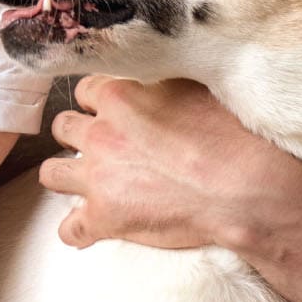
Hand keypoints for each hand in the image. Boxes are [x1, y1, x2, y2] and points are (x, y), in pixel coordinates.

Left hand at [37, 75, 301, 250]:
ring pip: (52, 172)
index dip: (100, 104)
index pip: (86, 91)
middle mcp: (100, 134)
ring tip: (90, 183)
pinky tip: (92, 228)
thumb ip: (162, 80)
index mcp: (118, 96)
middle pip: (64, 128)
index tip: (116, 114)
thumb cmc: (235, 137)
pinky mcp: (105, 217)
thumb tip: (159, 72)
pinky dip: (79, 230)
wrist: (249, 189)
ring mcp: (98, 177)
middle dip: (80, 136)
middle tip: (106, 147)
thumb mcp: (196, 87)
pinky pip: (70, 229)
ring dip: (67, 176)